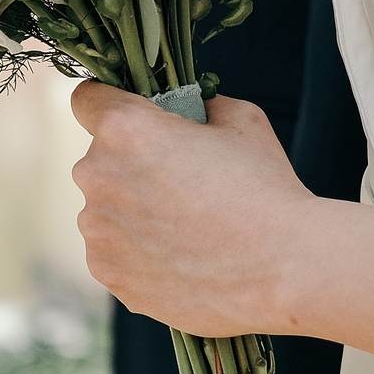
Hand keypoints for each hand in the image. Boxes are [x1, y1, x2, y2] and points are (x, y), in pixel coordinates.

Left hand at [69, 82, 316, 337]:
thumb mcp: (240, 119)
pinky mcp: (108, 273)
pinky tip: (180, 258)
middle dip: (130, 165)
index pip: (87, 100)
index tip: (131, 118)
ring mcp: (98, 230)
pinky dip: (136, 253)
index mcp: (124, 129)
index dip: (110, 104)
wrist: (286, 270)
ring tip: (186, 229)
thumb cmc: (266, 189)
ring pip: (104, 209)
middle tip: (179, 183)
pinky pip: (112, 251)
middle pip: (100, 159)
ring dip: (131, 212)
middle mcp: (97, 176)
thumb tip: (188, 112)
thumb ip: (198, 106)